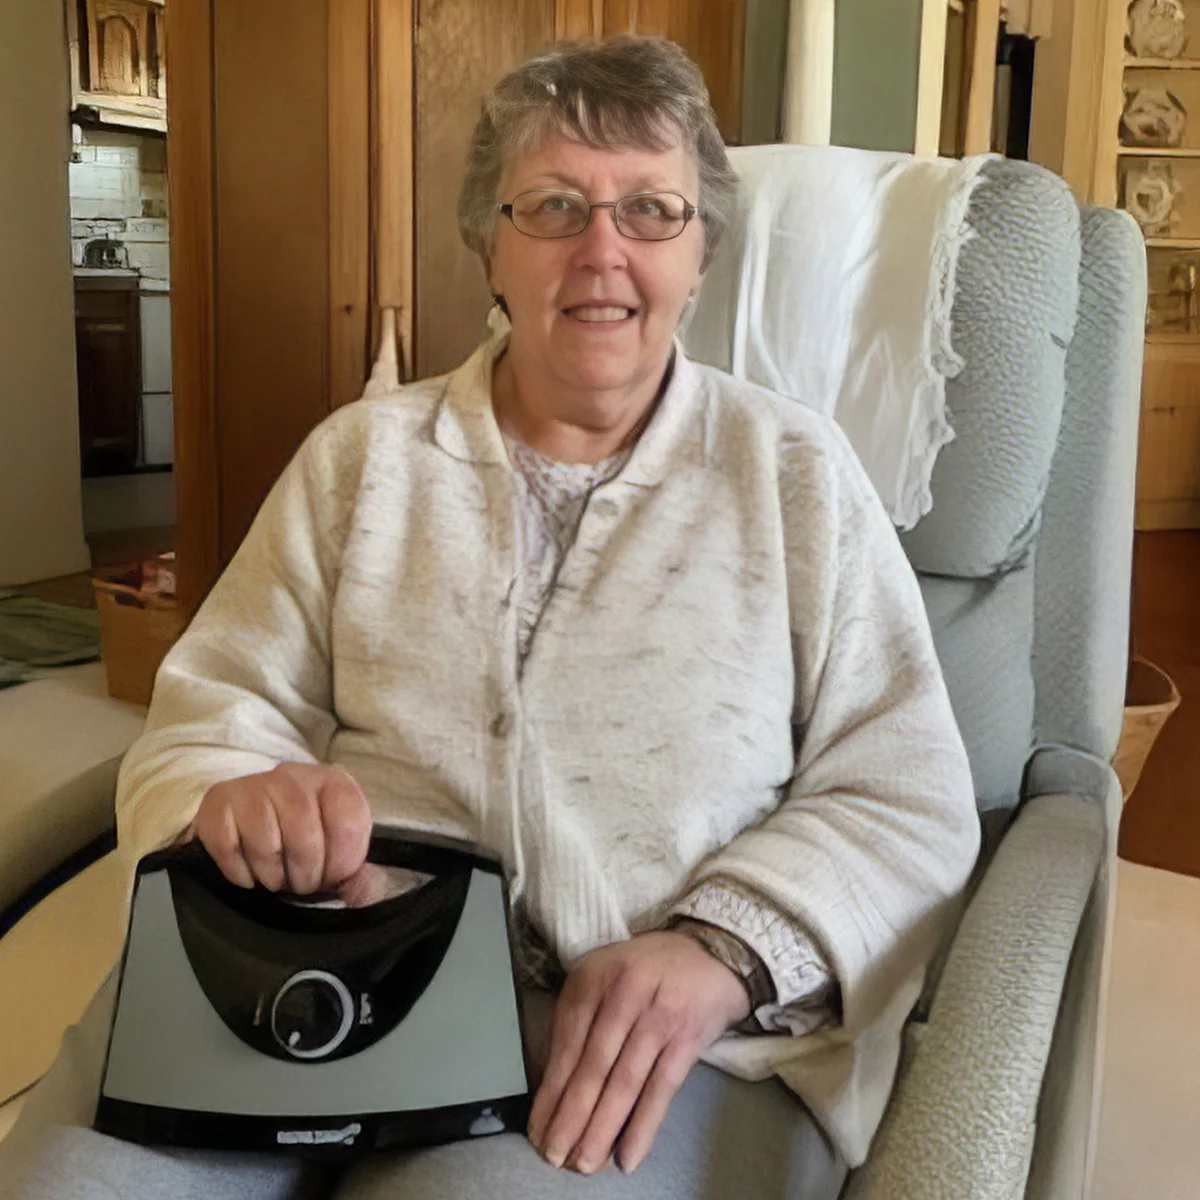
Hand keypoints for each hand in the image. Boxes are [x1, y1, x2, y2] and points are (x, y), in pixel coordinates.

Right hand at [188, 762, 371, 894]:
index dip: (342, 861)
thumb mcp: (337, 849)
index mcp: (334, 782)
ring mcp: (253, 784)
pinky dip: (240, 873)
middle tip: (302, 886)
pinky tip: (249, 875)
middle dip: (306, 873)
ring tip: (276, 880)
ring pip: (266, 842)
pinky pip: (228, 847)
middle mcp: (294, 775)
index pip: (348, 820)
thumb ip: (357, 873)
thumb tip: (365, 890)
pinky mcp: (219, 801)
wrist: (247, 817)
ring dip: (273, 875)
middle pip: (304, 832)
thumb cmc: (302, 838)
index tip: (333, 879)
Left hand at [527, 931, 750, 1175]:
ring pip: (624, 1082)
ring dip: (602, 1128)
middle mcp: (624, 992)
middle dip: (571, 1118)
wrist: (710, 953)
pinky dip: (643, 1126)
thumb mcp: (605, 979)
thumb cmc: (647, 972)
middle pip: (592, 1066)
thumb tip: (555, 1087)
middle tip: (556, 1155)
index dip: (551, 1092)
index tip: (539, 1128)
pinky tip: (628, 1155)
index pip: (565, 1043)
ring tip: (585, 1163)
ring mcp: (659, 1014)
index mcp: (593, 977)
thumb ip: (582, 1020)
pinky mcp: (688, 1036)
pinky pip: (661, 1088)